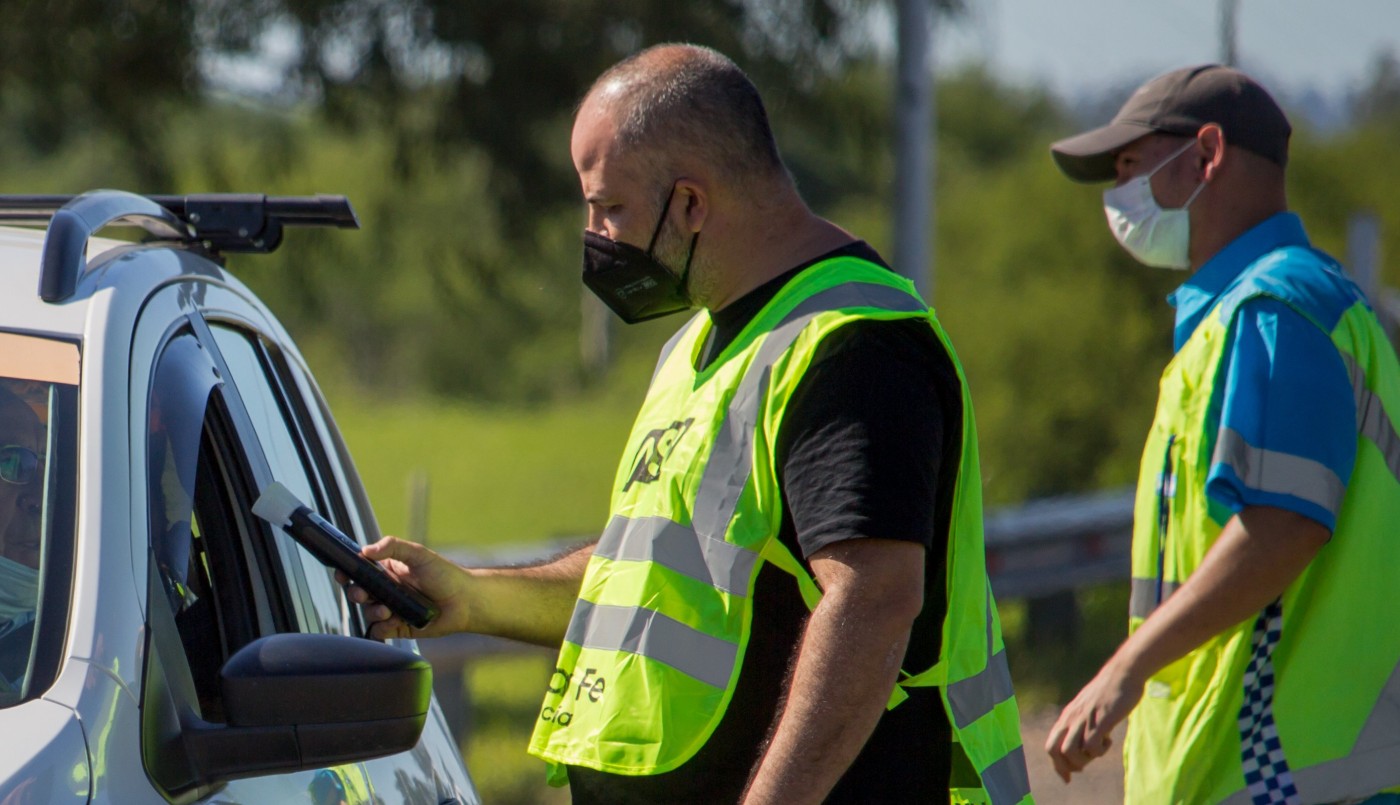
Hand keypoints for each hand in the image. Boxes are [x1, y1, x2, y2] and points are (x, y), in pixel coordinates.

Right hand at [338, 536, 467, 639]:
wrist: (465, 602)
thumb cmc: (445, 575)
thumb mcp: (419, 554)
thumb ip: (393, 546)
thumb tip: (366, 550)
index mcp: (389, 570)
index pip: (361, 570)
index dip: (348, 572)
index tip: (343, 573)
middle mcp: (387, 589)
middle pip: (359, 592)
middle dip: (356, 593)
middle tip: (363, 594)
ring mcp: (392, 608)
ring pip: (368, 612)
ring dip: (372, 611)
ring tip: (387, 610)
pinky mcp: (399, 626)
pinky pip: (380, 630)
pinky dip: (381, 628)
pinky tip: (392, 621)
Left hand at [1044, 659, 1142, 782]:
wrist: (1123, 672)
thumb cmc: (1108, 692)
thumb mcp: (1088, 708)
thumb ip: (1082, 723)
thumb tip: (1083, 744)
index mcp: (1067, 716)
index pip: (1051, 746)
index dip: (1057, 766)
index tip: (1067, 778)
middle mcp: (1072, 718)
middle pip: (1055, 751)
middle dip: (1068, 766)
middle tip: (1086, 764)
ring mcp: (1085, 718)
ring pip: (1070, 750)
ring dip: (1083, 759)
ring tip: (1098, 751)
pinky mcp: (1102, 719)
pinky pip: (1092, 744)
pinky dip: (1099, 750)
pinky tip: (1109, 739)